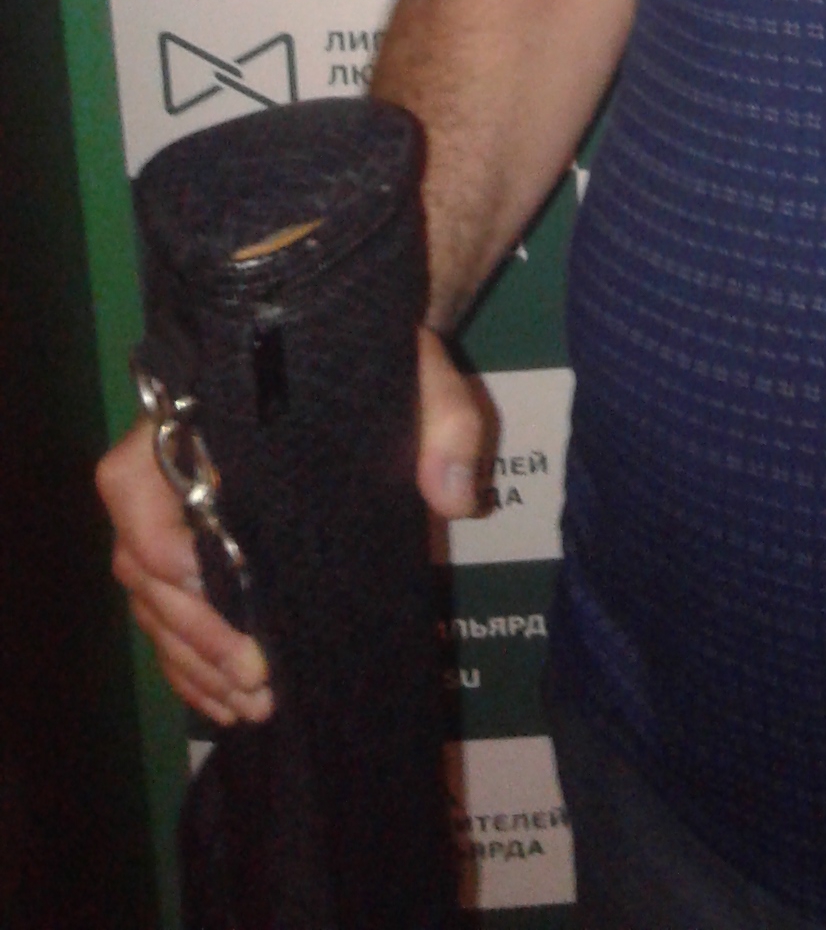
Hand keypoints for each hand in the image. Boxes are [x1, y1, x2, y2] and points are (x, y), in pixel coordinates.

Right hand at [97, 327, 486, 726]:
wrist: (363, 362)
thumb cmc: (377, 361)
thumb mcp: (422, 373)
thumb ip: (445, 421)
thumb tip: (453, 498)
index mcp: (196, 415)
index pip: (130, 481)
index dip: (159, 542)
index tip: (213, 585)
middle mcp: (167, 469)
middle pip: (141, 562)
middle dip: (195, 631)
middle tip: (257, 677)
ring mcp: (175, 516)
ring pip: (152, 604)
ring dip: (195, 662)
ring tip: (254, 706)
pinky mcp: (197, 554)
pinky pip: (170, 621)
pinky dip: (193, 667)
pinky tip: (230, 703)